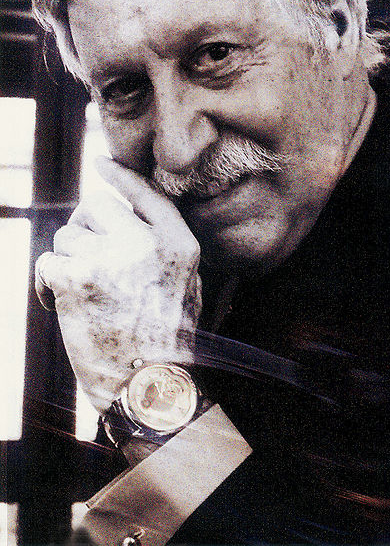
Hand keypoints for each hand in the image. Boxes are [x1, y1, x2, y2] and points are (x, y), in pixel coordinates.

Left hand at [35, 157, 201, 413]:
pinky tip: (57, 305)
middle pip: (94, 208)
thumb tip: (121, 222)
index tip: (100, 162)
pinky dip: (45, 283)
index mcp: (176, 243)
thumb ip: (160, 248)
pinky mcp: (75, 279)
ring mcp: (109, 258)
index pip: (146, 195)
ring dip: (67, 263)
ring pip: (66, 238)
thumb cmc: (164, 341)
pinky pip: (46, 262)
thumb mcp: (183, 285)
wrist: (147, 386)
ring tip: (83, 296)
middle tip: (85, 259)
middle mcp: (144, 243)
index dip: (121, 178)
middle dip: (83, 230)